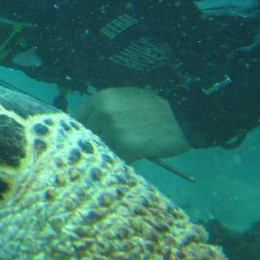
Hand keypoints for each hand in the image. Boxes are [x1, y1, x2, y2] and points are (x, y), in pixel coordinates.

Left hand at [73, 87, 190, 163]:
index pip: (75, 118)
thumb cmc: (156, 107)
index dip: (77, 130)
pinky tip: (129, 158)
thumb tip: (86, 126)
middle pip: (83, 135)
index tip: (79, 139)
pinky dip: (119, 161)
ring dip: (104, 154)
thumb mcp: (126, 98)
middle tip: (95, 152)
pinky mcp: (126, 147)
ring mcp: (113, 130)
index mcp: (101, 99)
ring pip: (97, 148)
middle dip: (89, 144)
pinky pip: (114, 158)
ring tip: (115, 155)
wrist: (184, 116)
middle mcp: (103, 113)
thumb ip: (105, 109)